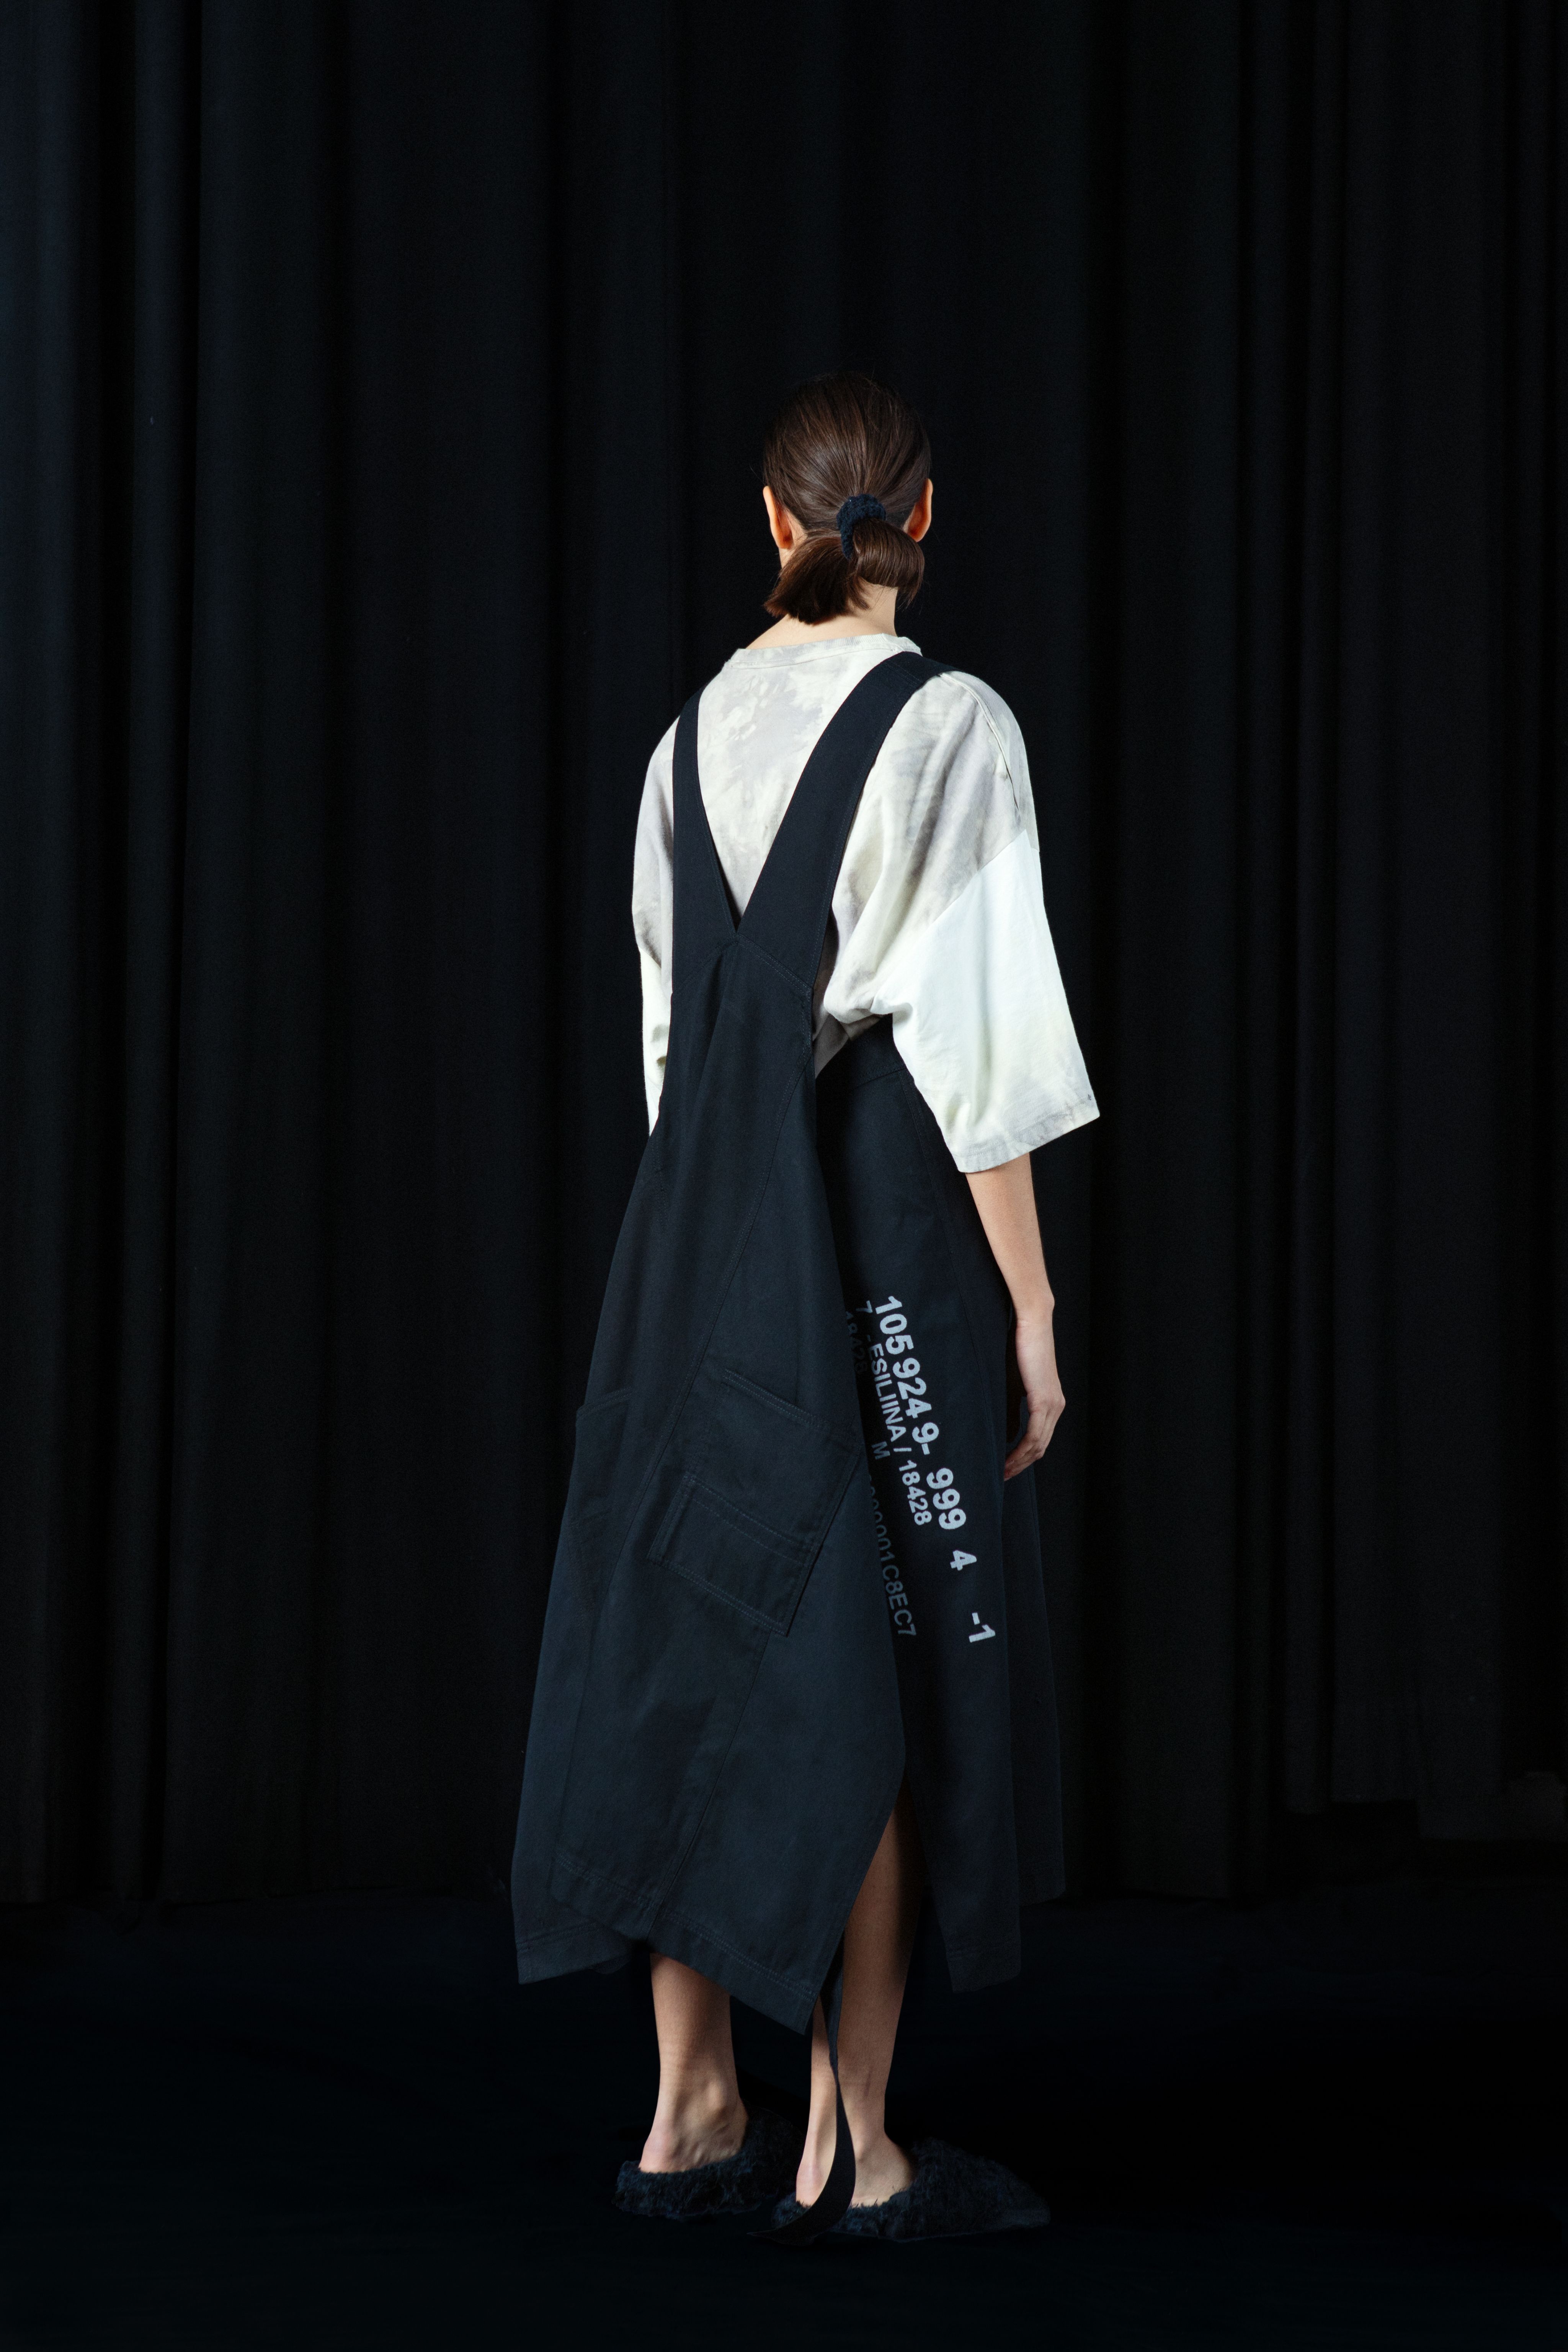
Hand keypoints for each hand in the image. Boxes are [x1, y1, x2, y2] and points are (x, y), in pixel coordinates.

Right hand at [1005, 1311, 1064, 1479]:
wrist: (1030, 1322)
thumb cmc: (1017, 1347)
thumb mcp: (1011, 1385)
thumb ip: (1011, 1411)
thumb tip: (1009, 1437)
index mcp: (1050, 1402)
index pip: (1039, 1440)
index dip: (1022, 1458)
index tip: (1005, 1469)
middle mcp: (1056, 1406)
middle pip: (1040, 1447)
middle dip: (1020, 1465)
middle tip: (1001, 1477)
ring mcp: (1052, 1404)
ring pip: (1038, 1445)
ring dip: (1019, 1462)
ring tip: (1001, 1472)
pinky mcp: (1044, 1400)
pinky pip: (1034, 1435)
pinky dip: (1020, 1451)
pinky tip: (1007, 1459)